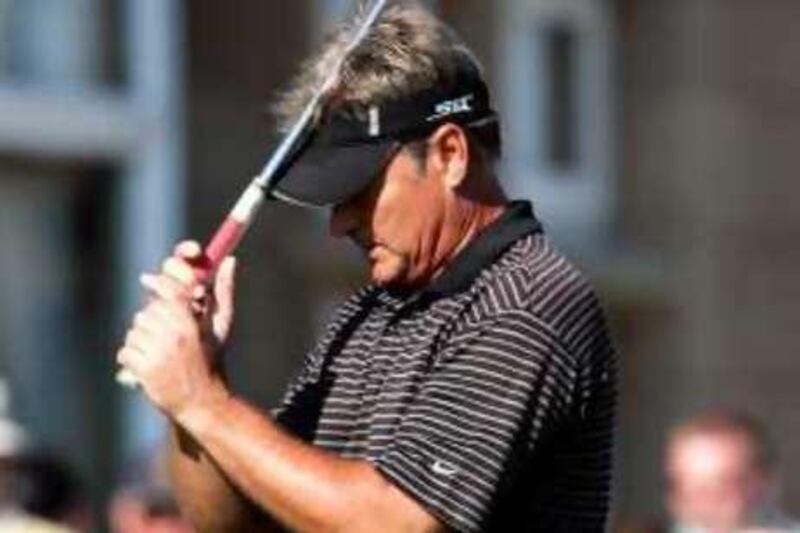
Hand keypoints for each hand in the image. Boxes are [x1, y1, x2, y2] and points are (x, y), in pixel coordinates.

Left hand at [116, 241, 236, 418]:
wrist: (203, 402)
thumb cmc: (210, 360)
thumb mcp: (220, 325)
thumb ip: (223, 290)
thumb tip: (229, 259)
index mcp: (192, 322)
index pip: (168, 291)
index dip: (157, 283)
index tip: (146, 280)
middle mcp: (175, 335)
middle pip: (148, 311)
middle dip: (152, 320)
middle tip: (164, 335)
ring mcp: (159, 353)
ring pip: (135, 331)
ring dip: (142, 340)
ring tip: (159, 354)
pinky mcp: (145, 370)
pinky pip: (126, 352)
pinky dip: (132, 359)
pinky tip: (148, 367)